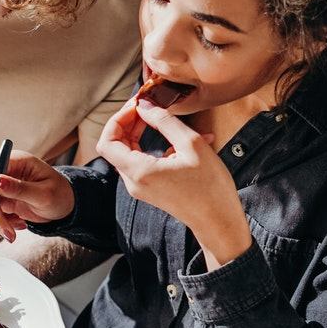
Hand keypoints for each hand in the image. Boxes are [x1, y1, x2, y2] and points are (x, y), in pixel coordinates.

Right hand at [0, 150, 74, 242]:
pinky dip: (1, 223)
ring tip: (14, 231)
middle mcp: (4, 171)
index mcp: (16, 161)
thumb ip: (21, 189)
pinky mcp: (0, 200)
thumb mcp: (44, 194)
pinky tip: (19, 224)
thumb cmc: (60, 194)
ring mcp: (0, 186)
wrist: (64, 205)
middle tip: (6, 231)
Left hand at [96, 98, 251, 268]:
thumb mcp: (191, 144)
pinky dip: (154, 146)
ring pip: (128, 153)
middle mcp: (133, 181)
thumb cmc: (210, 187)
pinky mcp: (150, 189)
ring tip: (162, 117)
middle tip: (148, 106)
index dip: (118, 118)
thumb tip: (146, 106)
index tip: (138, 105)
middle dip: (128, 122)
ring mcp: (140, 187)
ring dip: (141, 132)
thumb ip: (165, 121)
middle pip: (115, 146)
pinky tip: (179, 139)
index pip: (107, 141)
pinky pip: (142, 162)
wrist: (219, 222)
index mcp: (139, 171)